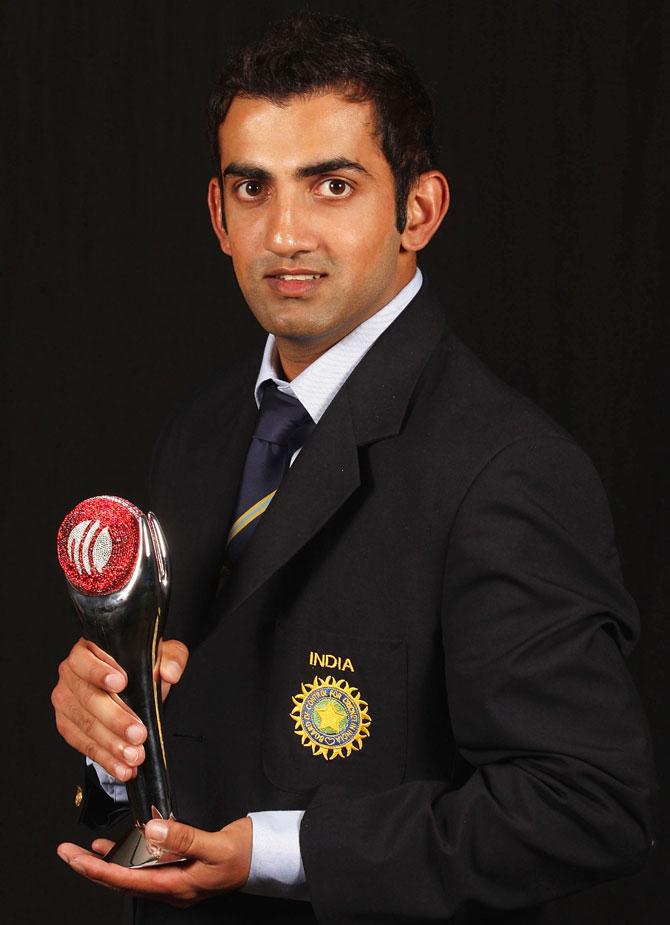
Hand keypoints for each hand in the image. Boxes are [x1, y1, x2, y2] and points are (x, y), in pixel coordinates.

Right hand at [51, 637, 188, 780]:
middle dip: (115, 719)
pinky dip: (105, 759)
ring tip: (134, 756)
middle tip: (139, 734)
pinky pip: (84, 745)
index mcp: (88, 649)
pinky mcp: (67, 725)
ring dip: (111, 745)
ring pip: (86, 726)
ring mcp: (66, 700)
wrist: (129, 682)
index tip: (122, 683)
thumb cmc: (140, 664)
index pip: (86, 660)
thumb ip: (171, 657)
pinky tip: (122, 768)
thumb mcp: (161, 653)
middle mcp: (70, 673)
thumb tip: (170, 672)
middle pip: (89, 698)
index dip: (100, 672)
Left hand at [57, 816, 251, 906]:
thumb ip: (183, 838)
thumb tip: (151, 830)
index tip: (75, 858)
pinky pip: (146, 866)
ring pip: (131, 875)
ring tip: (86, 851)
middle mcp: (171, 887)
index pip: (126, 880)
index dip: (97, 869)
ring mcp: (175, 879)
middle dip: (92, 868)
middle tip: (68, 854)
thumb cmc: (245, 855)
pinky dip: (129, 855)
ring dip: (107, 863)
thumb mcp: (216, 845)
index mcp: (176, 885)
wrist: (267, 859)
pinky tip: (123, 845)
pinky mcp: (180, 869)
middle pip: (122, 880)